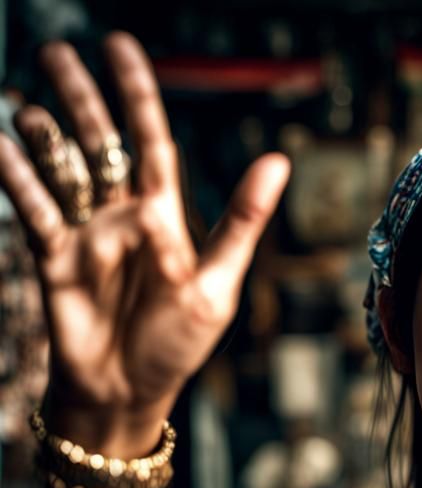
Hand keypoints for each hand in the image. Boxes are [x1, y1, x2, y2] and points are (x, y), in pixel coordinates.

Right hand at [0, 33, 289, 440]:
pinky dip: (15, 175)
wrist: (127, 391)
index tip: (120, 47)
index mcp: (165, 220)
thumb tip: (278, 160)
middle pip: (102, 144)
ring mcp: (86, 234)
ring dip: (46, 133)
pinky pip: (32, 205)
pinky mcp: (53, 255)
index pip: (152, 143)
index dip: (137, 95)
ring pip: (63, 167)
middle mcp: (124, 218)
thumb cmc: (177, 346)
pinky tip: (1, 143)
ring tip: (31, 102)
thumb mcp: (216, 284)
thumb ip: (241, 221)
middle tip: (57, 52)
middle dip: (83, 99)